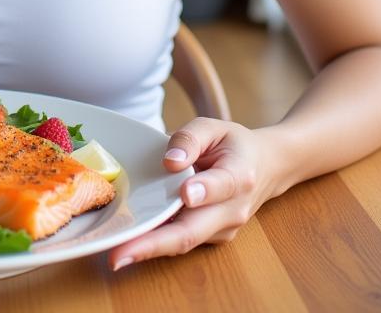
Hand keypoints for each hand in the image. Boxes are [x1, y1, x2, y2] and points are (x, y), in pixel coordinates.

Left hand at [108, 118, 278, 270]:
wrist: (264, 168)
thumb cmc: (232, 144)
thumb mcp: (212, 127)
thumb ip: (190, 138)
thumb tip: (170, 161)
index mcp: (239, 175)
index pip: (223, 185)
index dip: (204, 191)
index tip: (185, 194)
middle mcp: (233, 209)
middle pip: (193, 230)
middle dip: (155, 244)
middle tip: (119, 253)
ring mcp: (223, 228)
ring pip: (184, 241)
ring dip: (150, 249)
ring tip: (116, 253)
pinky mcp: (211, 237)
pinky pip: (182, 241)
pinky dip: (155, 244)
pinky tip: (128, 246)